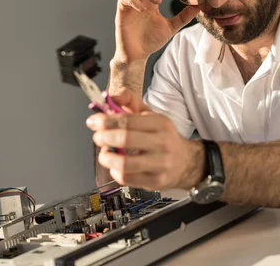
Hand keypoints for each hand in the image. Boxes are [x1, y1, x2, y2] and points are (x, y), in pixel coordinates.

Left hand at [86, 92, 204, 190]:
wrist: (186, 162)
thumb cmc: (163, 137)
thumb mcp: (150, 115)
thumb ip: (129, 101)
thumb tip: (109, 97)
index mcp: (160, 123)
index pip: (127, 120)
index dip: (105, 120)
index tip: (94, 121)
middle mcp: (162, 143)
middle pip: (124, 139)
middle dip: (103, 137)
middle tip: (98, 137)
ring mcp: (160, 164)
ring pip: (124, 164)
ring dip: (106, 158)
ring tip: (105, 154)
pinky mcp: (156, 181)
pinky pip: (127, 179)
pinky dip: (114, 172)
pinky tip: (115, 166)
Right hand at [114, 0, 200, 61]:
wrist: (138, 55)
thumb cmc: (151, 41)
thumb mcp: (171, 27)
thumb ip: (183, 16)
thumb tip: (198, 6)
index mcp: (152, 4)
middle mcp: (141, 2)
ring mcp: (131, 6)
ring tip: (158, 1)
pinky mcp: (122, 13)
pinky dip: (133, 0)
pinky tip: (143, 8)